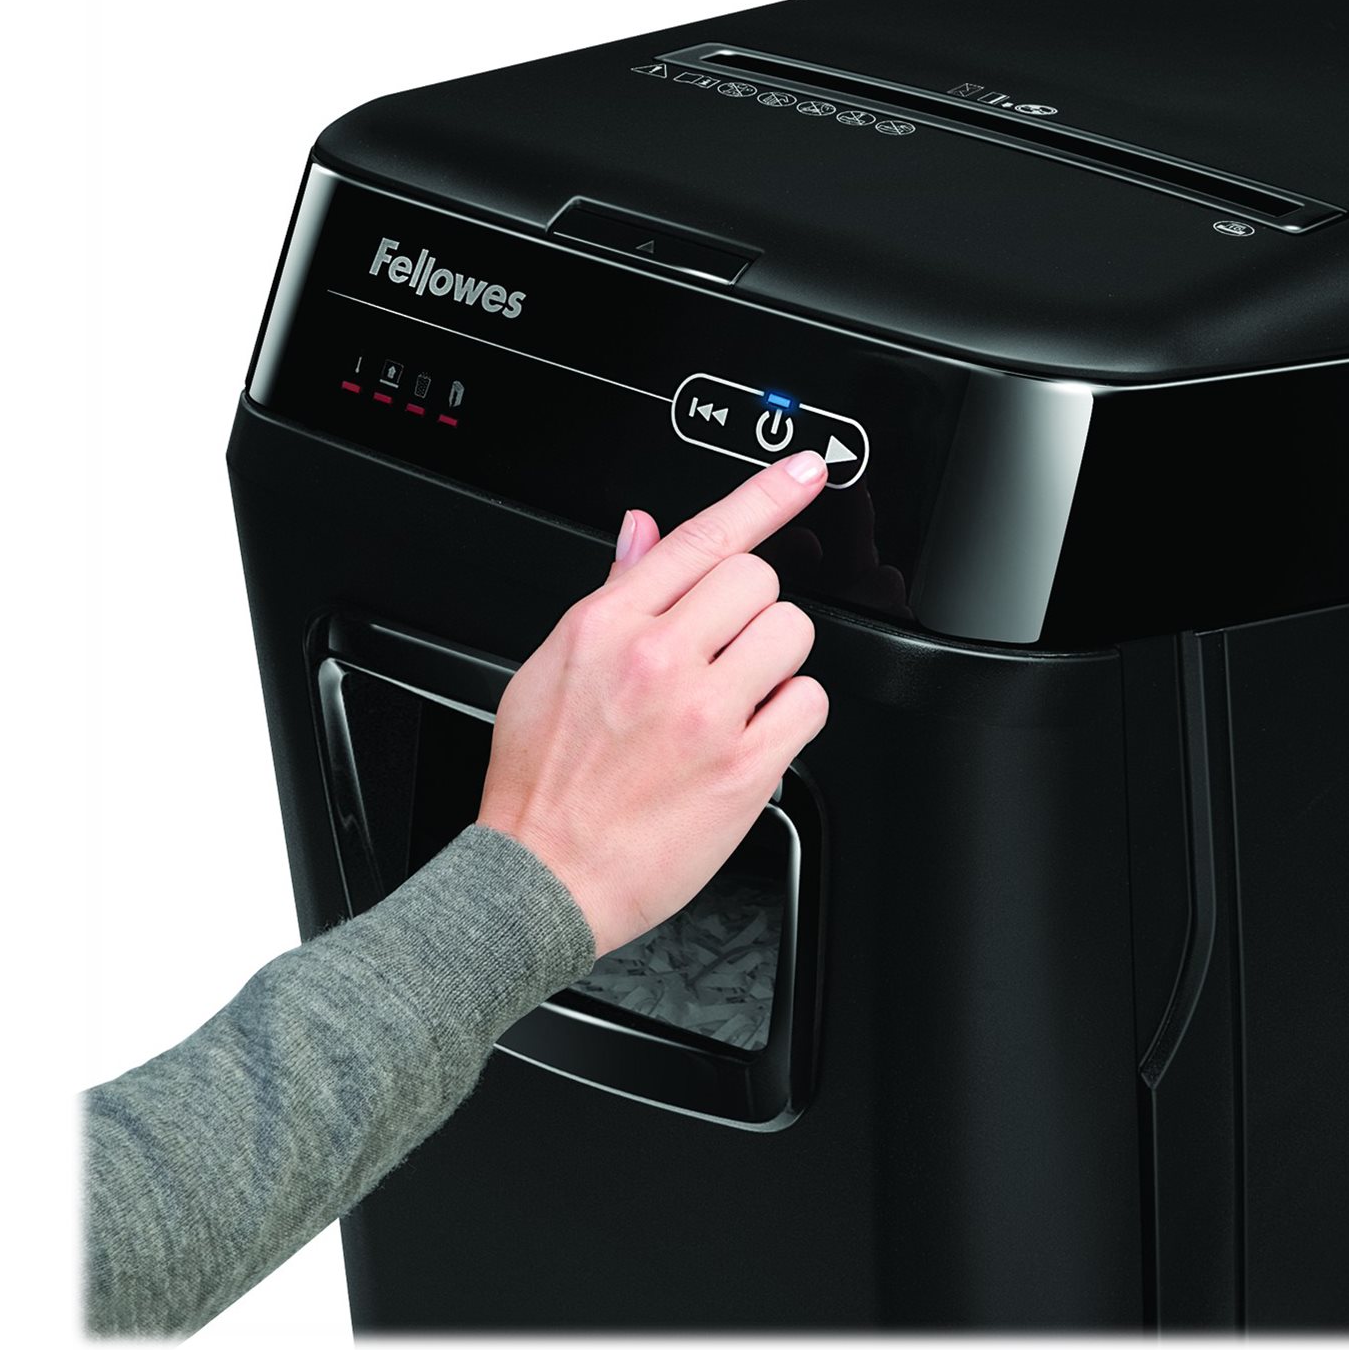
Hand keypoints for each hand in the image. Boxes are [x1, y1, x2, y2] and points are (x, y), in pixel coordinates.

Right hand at [477, 453, 831, 955]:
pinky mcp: (743, 768)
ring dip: (776, 660)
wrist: (542, 879)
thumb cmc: (540, 784)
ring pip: (792, 633)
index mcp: (607, 626)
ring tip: (736, 696)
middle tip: (724, 651)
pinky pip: (808, 703)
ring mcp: (704, 714)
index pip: (702, 537)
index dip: (767, 495)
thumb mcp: (552, 669)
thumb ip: (611, 595)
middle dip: (751, 610)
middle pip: (758, 579)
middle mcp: (658, 660)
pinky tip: (752, 734)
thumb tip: (643, 531)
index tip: (808, 470)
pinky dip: (792, 715)